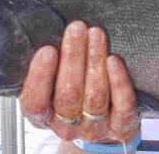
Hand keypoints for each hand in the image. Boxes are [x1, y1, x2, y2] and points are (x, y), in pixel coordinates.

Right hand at [20, 21, 139, 146]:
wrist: (103, 126)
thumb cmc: (72, 96)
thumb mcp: (52, 86)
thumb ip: (49, 69)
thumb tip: (49, 33)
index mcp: (43, 118)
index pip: (36, 102)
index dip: (40, 77)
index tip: (47, 50)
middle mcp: (67, 127)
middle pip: (69, 94)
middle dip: (73, 57)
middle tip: (77, 28)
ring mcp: (94, 129)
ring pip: (95, 96)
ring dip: (95, 61)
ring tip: (96, 34)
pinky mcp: (120, 128)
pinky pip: (122, 106)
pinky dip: (119, 82)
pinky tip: (114, 60)